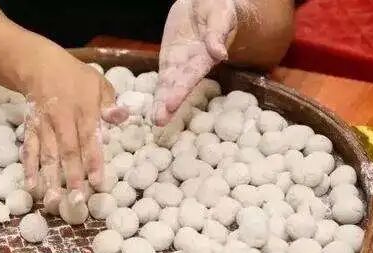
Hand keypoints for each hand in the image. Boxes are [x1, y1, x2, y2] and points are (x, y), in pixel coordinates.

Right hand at [19, 43, 126, 208]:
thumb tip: (121, 117)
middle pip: (67, 150)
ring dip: (50, 178)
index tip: (97, 182)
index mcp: (84, 109)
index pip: (90, 138)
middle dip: (72, 176)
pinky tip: (31, 185)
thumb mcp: (99, 84)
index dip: (93, 161)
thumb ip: (110, 104)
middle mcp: (62, 119)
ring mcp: (44, 125)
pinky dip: (29, 167)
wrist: (40, 66)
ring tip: (54, 200)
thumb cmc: (77, 79)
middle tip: (77, 199)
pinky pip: (29, 149)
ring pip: (47, 154)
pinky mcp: (30, 129)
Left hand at [152, 0, 236, 125]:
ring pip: (169, 86)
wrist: (202, 3)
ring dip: (162, 103)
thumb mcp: (219, 15)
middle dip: (169, 103)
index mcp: (206, 55)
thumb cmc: (217, 7)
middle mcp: (193, 64)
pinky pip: (162, 79)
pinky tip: (153, 110)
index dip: (181, 89)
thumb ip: (216, 33)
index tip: (171, 103)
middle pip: (179, 86)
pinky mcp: (169, 61)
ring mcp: (180, 64)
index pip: (192, 74)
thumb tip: (220, 54)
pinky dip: (158, 94)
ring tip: (156, 120)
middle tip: (159, 120)